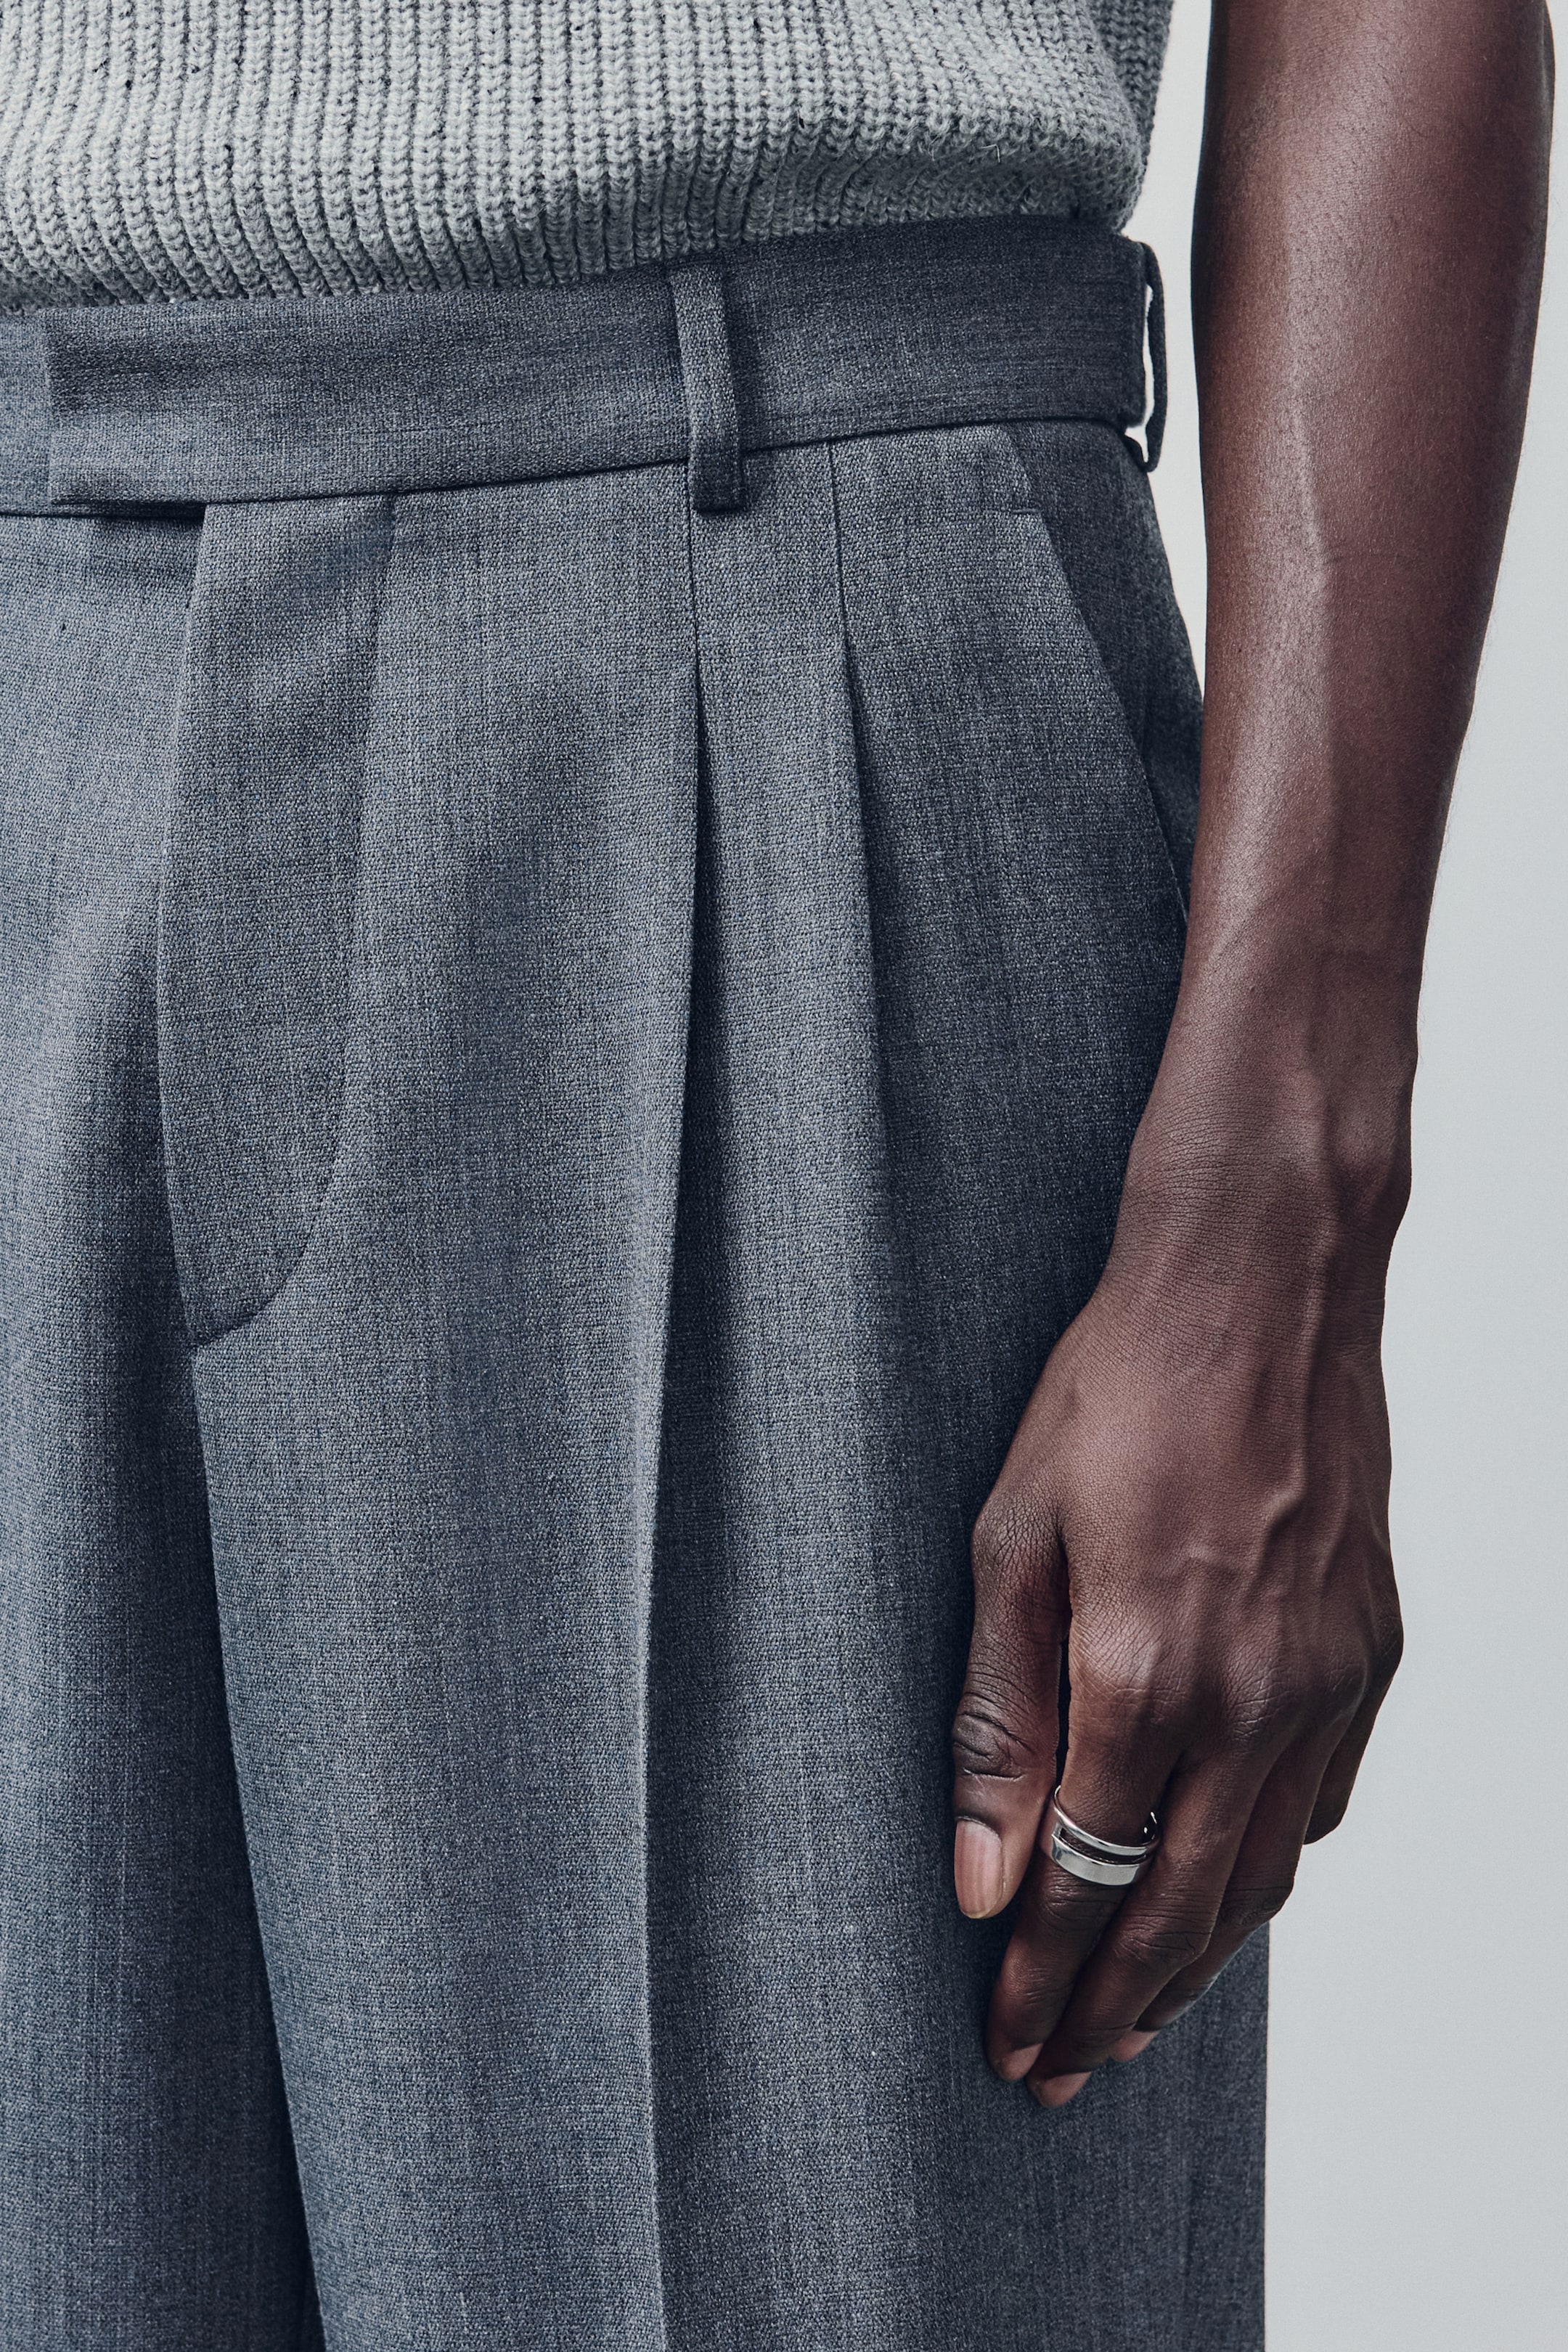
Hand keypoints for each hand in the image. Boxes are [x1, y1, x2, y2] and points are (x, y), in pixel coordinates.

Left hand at [950, 1135, 1404, 2105]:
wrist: (1262, 1291)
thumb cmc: (1115, 1394)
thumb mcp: (1009, 1541)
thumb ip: (998, 1720)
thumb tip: (977, 1878)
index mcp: (1144, 1674)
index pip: (1082, 1880)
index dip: (1041, 1977)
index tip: (1007, 2046)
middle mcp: (1252, 1701)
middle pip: (1176, 1910)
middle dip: (1109, 2008)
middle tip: (1059, 2077)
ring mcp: (1325, 1683)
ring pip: (1260, 1877)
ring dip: (1194, 1966)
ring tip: (1133, 2025)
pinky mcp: (1369, 1653)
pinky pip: (1316, 1806)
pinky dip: (1264, 1874)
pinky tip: (1224, 1899)